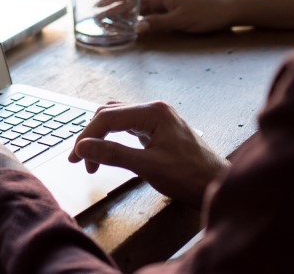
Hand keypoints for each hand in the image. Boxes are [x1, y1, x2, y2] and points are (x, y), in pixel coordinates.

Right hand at [68, 101, 226, 207]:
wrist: (217, 185)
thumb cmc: (190, 176)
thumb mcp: (148, 166)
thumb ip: (113, 154)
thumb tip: (83, 148)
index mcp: (153, 112)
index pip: (108, 117)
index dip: (87, 137)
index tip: (76, 158)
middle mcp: (154, 109)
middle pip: (110, 114)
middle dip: (91, 136)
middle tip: (80, 161)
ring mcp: (157, 118)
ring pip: (117, 119)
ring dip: (101, 137)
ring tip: (91, 159)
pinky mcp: (158, 130)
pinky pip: (128, 127)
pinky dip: (114, 139)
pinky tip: (108, 152)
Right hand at [100, 0, 236, 34]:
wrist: (230, 9)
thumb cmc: (207, 13)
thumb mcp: (180, 20)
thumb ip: (157, 23)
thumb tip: (135, 28)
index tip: (97, 6)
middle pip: (133, 0)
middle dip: (114, 8)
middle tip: (98, 19)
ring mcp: (168, 2)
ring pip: (141, 7)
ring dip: (126, 14)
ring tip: (111, 23)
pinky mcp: (175, 9)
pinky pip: (152, 12)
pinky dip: (140, 18)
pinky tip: (134, 25)